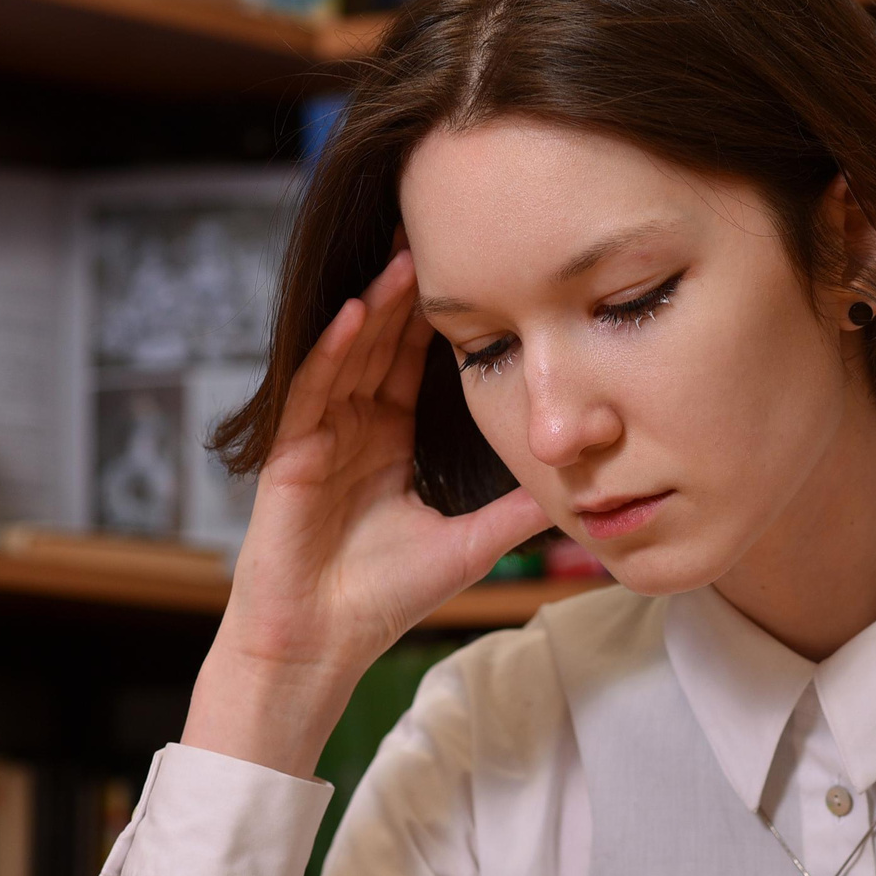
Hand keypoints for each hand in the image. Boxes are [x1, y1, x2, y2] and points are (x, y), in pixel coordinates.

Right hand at [184, 249, 544, 774]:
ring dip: (371, 306)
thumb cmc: (381, 598)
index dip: (440, 317)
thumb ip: (518, 508)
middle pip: (380, 342)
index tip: (476, 270)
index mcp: (388, 438)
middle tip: (436, 231)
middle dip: (406, 291)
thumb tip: (586, 483)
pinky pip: (311, 389)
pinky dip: (329, 350)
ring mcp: (318, 435)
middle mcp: (352, 427)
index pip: (414, 361)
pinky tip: (351, 314)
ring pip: (347, 354)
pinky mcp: (290, 454)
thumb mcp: (472, 542)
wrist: (319, 645)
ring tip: (401, 257)